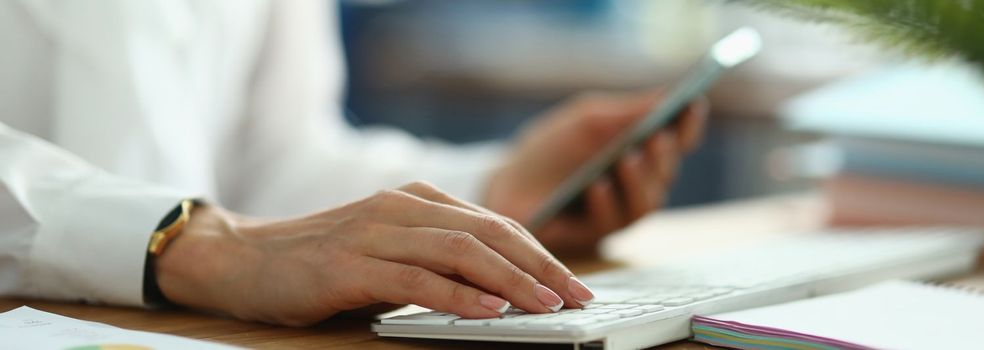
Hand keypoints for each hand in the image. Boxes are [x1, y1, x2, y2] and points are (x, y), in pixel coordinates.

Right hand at [154, 182, 594, 325]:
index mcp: (418, 199)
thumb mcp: (392, 253)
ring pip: (461, 251)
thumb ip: (440, 262)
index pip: (496, 223)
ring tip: (547, 306)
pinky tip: (490, 310)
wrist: (245, 259)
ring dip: (511, 281)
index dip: (541, 253)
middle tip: (578, 297)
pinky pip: (417, 277)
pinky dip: (459, 295)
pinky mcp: (351, 262)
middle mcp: (402, 206)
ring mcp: (376, 230)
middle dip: (542, 266)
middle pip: (490, 232)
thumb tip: (504, 291)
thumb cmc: (325, 262)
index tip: (575, 283)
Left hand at [485, 91, 706, 255]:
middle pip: (666, 172)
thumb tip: (668, 95)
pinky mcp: (596, 235)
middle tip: (657, 136)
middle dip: (662, 155)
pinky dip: (605, 202)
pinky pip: (610, 221)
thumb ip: (624, 112)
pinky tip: (597, 185)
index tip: (693, 103)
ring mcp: (620, 212)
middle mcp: (639, 184)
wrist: (506, 185)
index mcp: (641, 150)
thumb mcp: (585, 120)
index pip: (677, 139)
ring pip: (646, 202)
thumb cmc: (548, 150)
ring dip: (638, 180)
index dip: (688, 124)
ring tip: (627, 159)